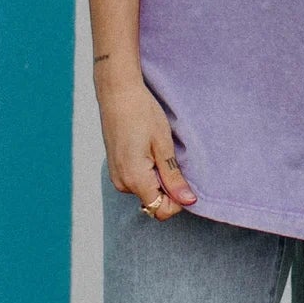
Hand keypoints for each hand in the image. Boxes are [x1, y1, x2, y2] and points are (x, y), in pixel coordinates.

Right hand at [97, 72, 197, 220]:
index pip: (160, 210)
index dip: (177, 201)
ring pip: (146, 191)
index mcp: (134, 179)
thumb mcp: (163, 144)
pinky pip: (137, 181)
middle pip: (153, 202)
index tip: (185, 180)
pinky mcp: (115, 168)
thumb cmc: (142, 113)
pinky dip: (148, 172)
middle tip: (172, 159)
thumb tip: (187, 201)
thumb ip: (173, 177)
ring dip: (158, 179)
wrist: (117, 92)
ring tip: (160, 151)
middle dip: (168, 189)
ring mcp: (116, 176)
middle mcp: (121, 182)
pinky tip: (150, 150)